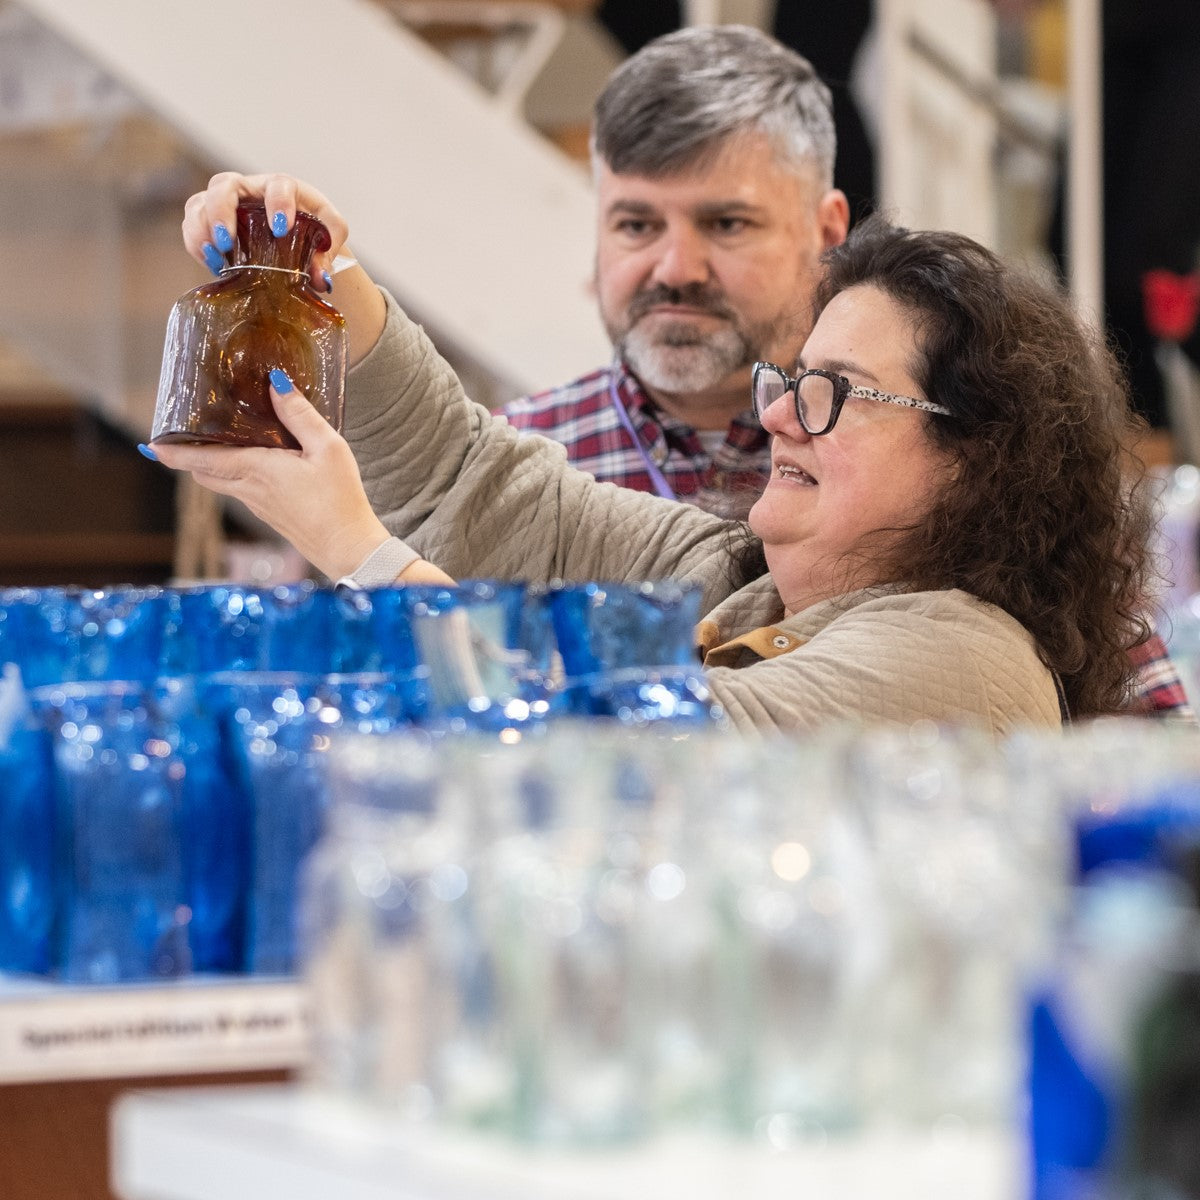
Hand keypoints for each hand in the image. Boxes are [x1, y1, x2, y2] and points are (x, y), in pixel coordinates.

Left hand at [150, 373, 392, 580]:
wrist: (349, 548)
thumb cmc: (341, 499)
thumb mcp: (328, 449)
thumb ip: (300, 415)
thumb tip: (276, 384)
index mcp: (256, 470)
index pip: (202, 459)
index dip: (173, 452)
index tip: (150, 445)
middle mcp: (250, 490)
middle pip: (205, 474)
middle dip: (189, 457)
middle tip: (181, 436)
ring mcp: (259, 507)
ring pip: (223, 483)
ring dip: (213, 465)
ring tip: (217, 443)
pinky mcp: (272, 516)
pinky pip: (243, 492)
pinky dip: (237, 476)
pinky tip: (257, 464)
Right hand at [182, 171, 385, 362]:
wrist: (301, 237)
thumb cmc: (316, 229)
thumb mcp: (331, 235)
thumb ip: (328, 253)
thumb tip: (320, 281)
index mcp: (283, 188)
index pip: (278, 185)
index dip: (278, 203)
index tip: (281, 228)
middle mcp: (250, 190)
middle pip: (224, 184)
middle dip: (220, 212)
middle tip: (226, 241)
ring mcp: (226, 203)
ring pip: (200, 203)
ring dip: (201, 230)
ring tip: (216, 258)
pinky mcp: (211, 220)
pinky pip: (192, 224)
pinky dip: (196, 243)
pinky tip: (211, 264)